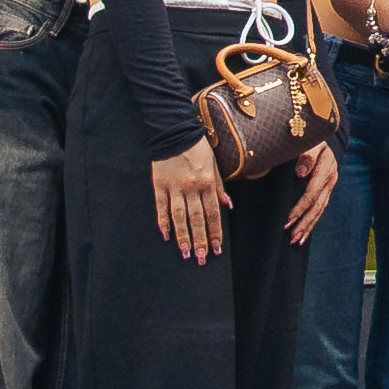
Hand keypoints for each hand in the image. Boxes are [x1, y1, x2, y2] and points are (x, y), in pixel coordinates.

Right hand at [150, 143, 228, 262]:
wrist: (175, 130)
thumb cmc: (198, 148)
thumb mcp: (214, 165)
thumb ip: (219, 187)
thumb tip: (229, 206)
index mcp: (207, 182)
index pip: (213, 213)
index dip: (215, 232)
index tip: (216, 249)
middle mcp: (191, 187)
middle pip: (197, 218)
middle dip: (200, 240)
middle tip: (201, 258)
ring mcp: (173, 187)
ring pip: (179, 216)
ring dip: (183, 236)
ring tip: (186, 253)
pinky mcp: (159, 184)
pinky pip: (161, 206)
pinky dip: (163, 221)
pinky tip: (166, 235)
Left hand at [285, 139, 340, 243]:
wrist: (328, 136)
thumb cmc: (314, 138)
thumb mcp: (312, 140)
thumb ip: (307, 155)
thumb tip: (301, 173)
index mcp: (326, 169)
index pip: (312, 193)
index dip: (300, 207)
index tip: (288, 219)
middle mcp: (330, 180)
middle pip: (317, 206)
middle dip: (304, 222)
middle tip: (292, 236)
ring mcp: (330, 186)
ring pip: (320, 210)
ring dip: (308, 226)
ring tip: (296, 240)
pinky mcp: (327, 189)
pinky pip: (321, 208)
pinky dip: (312, 221)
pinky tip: (304, 233)